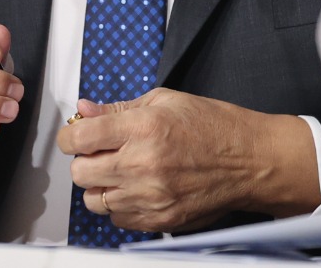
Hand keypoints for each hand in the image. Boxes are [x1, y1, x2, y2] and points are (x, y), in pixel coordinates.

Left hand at [56, 88, 319, 232]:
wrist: (250, 160)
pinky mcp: (160, 219)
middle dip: (85, 160)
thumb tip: (85, 111)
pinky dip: (120, 205)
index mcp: (144, 127)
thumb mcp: (166, 101)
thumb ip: (119, 108)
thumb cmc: (214, 126)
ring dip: (101, 186)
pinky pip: (118, 220)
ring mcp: (151, 196)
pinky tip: (137, 188)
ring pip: (95, 201)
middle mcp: (143, 164)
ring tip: (120, 171)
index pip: (80, 136)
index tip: (75, 135)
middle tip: (100, 152)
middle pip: (81, 173)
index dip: (70, 135)